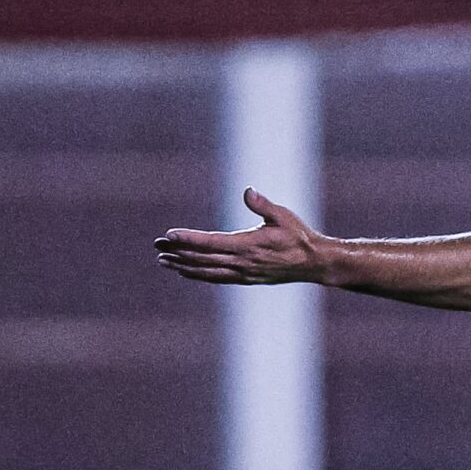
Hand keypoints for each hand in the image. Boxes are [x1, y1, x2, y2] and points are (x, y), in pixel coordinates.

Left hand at [155, 188, 331, 284]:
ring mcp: (243, 273)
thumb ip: (264, 205)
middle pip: (203, 258)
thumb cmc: (299, 235)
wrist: (314, 263)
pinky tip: (185, 271)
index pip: (212, 242)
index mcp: (249, 245)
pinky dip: (198, 275)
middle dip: (178, 251)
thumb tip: (248, 191)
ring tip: (163, 261)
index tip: (169, 235)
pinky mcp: (246, 279)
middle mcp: (243, 262)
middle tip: (156, 245)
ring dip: (183, 265)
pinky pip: (216, 278)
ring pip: (206, 271)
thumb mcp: (284, 216)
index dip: (189, 239)